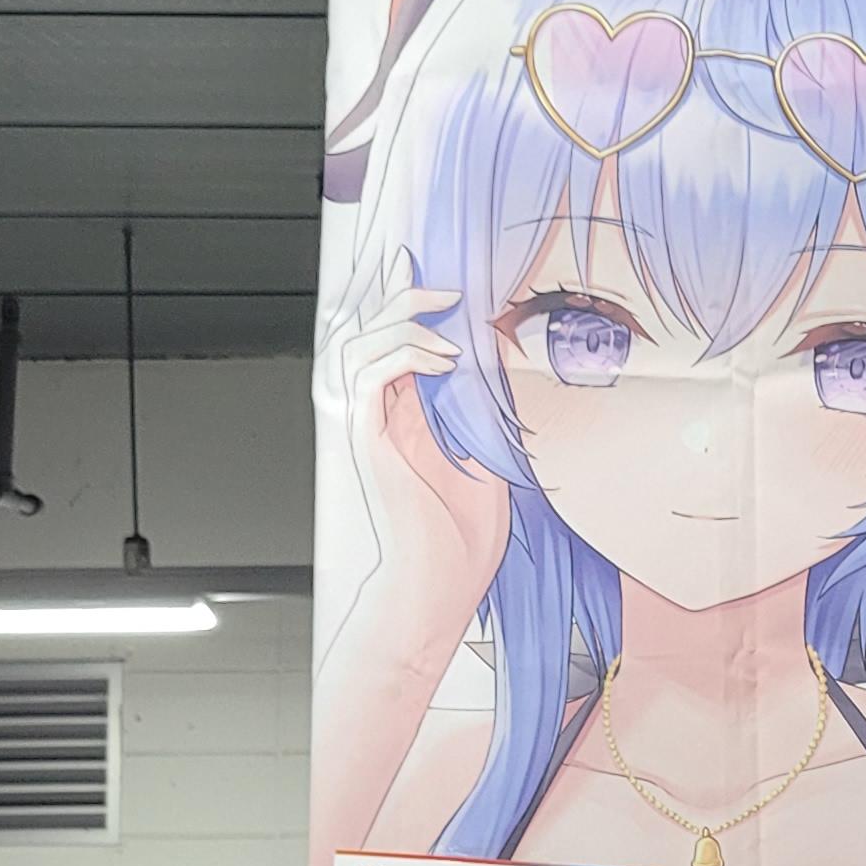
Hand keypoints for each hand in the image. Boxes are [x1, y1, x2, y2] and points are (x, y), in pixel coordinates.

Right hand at [336, 251, 506, 635]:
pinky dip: (400, 357)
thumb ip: (488, 412)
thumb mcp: (492, 459)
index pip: (396, 342)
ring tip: (446, 327)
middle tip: (445, 289)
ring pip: (359, 344)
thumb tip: (505, 365)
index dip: (408, 304)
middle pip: (369, 331)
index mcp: (407, 417)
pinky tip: (440, 361)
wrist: (442, 587)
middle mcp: (381, 415)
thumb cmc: (463, 541)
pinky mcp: (368, 439)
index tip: (437, 278)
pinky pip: (367, 377)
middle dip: (402, 299)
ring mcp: (369, 426)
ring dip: (402, 324)